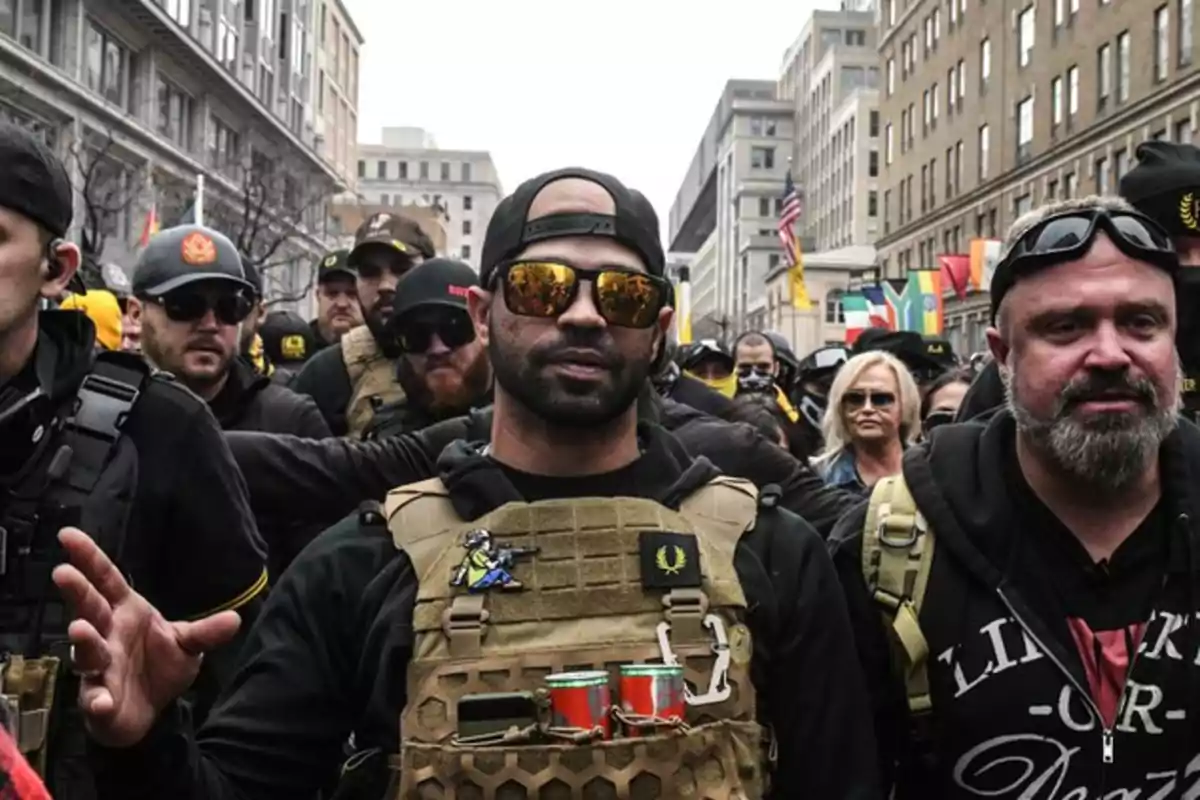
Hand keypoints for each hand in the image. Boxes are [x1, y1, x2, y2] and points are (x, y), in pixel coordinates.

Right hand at [51, 527, 241, 747]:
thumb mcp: (187, 645)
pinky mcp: (98, 699)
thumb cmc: (160, 666)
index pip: (106, 579)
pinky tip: (101, 702)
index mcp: (126, 612)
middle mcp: (107, 634)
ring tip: (80, 630)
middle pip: (89, 608)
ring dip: (84, 641)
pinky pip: (93, 699)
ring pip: (86, 650)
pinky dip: (96, 701)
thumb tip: (235, 618)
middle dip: (77, 591)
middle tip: (63, 572)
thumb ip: (205, 632)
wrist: (152, 709)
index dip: (89, 557)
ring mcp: (98, 667)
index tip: (67, 534)